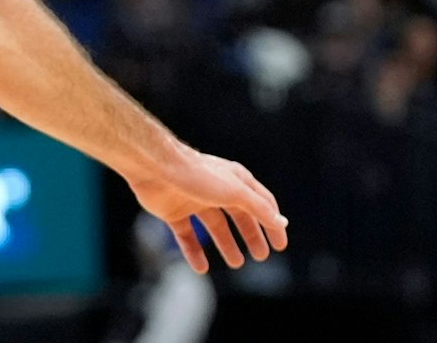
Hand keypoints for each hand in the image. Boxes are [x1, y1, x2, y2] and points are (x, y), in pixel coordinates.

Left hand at [124, 143, 288, 273]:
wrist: (155, 168)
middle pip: (240, 216)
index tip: (280, 245)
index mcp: (235, 180)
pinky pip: (187, 236)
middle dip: (252, 235)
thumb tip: (281, 221)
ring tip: (236, 263)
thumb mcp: (235, 192)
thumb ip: (258, 208)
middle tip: (261, 256)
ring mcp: (195, 201)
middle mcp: (217, 189)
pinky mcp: (174, 212)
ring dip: (226, 245)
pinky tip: (202, 268)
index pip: (261, 203)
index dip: (272, 223)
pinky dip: (194, 252)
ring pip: (215, 227)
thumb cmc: (198, 175)